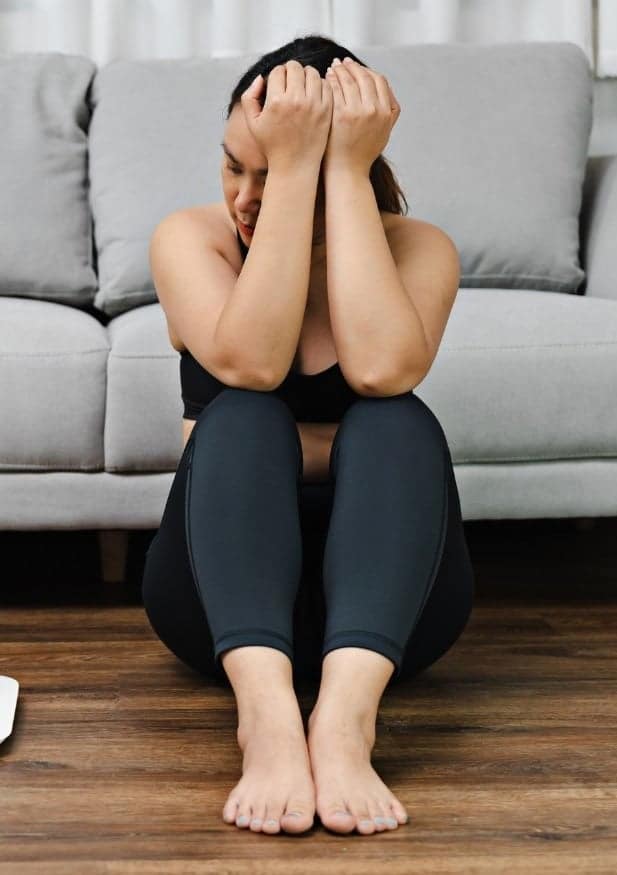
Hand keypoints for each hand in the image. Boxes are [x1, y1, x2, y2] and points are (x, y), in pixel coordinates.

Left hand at [323, 56, 400, 175]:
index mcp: (386, 112)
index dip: (367, 71)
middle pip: (364, 77)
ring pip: (350, 80)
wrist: (348, 171)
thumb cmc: (362, 152)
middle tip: (342, 62)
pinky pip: (337, 89)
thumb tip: (385, 92)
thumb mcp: (383, 132)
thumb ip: (388, 112)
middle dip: (352, 67)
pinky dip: (331, 80)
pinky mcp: (342, 115)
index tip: (356, 68)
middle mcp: (375, 110)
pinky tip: (326, 78)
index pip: (379, 80)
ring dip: (340, 70)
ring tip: (332, 68)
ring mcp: (359, 112)